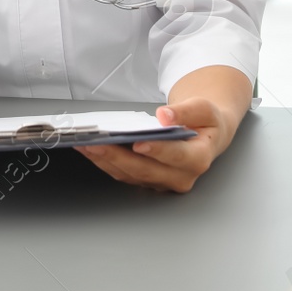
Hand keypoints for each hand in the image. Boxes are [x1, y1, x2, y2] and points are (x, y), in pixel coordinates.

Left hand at [74, 98, 232, 192]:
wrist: (206, 134)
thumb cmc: (206, 122)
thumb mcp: (204, 109)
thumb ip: (187, 111)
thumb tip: (165, 115)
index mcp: (198, 159)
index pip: (176, 157)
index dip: (157, 150)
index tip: (139, 142)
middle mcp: (180, 176)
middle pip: (145, 170)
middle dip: (118, 156)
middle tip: (96, 142)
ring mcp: (163, 181)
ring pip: (130, 174)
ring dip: (105, 160)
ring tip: (85, 143)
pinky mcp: (148, 180)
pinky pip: (124, 174)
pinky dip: (105, 161)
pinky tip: (91, 148)